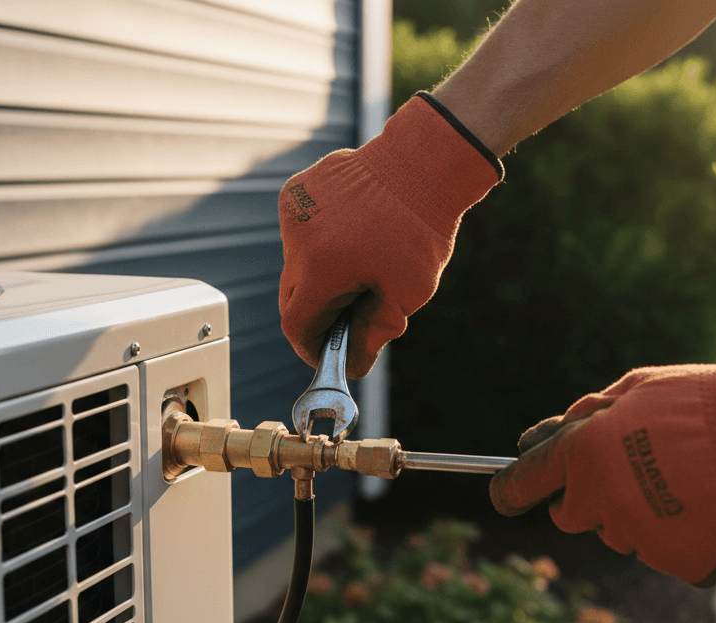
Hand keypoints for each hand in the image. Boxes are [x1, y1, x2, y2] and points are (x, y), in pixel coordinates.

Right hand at [278, 93, 501, 378]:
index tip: (327, 354)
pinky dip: (319, 242)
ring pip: (295, 262)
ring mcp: (294, 211)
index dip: (311, 347)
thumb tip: (354, 366)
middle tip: (348, 317)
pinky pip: (300, 231)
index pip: (296, 325)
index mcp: (320, 269)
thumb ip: (374, 335)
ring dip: (319, 273)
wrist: (424, 162)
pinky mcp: (297, 190)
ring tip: (359, 264)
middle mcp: (298, 240)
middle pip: (292, 295)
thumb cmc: (419, 229)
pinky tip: (352, 233)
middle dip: (316, 312)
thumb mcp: (405, 294)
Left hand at [489, 336, 715, 585]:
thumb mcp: (632, 391)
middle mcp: (601, 502)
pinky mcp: (678, 564)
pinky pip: (665, 553)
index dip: (510, 490)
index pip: (520, 483)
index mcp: (582, 455)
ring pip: (621, 535)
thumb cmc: (700, 401)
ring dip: (637, 514)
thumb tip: (529, 441)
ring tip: (685, 479)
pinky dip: (681, 535)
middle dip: (588, 498)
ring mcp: (640, 538)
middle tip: (629, 471)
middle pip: (570, 516)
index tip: (507, 494)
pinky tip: (709, 505)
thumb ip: (577, 419)